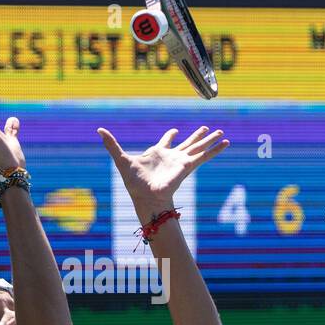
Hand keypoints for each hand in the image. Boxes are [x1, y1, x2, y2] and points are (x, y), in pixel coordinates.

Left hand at [97, 126, 228, 212]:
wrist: (146, 196)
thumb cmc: (134, 182)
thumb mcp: (121, 158)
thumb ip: (111, 144)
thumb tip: (98, 130)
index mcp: (158, 153)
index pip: (166, 141)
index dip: (170, 136)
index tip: (175, 131)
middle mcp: (172, 157)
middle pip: (187, 143)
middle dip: (196, 136)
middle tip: (205, 128)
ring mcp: (181, 161)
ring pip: (198, 147)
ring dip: (209, 140)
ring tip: (220, 132)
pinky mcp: (188, 166)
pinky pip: (204, 155)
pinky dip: (215, 150)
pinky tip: (225, 143)